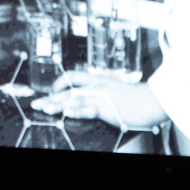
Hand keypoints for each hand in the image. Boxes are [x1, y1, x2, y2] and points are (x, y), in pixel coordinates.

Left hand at [30, 72, 167, 131]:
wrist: (154, 100)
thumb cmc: (139, 98)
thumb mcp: (117, 91)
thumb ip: (103, 93)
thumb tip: (95, 102)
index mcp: (99, 80)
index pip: (73, 76)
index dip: (59, 83)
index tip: (51, 90)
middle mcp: (97, 86)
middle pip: (68, 89)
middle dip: (50, 97)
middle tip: (35, 103)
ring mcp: (101, 97)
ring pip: (73, 99)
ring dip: (56, 104)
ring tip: (43, 109)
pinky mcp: (107, 108)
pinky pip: (88, 109)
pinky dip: (75, 111)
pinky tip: (65, 113)